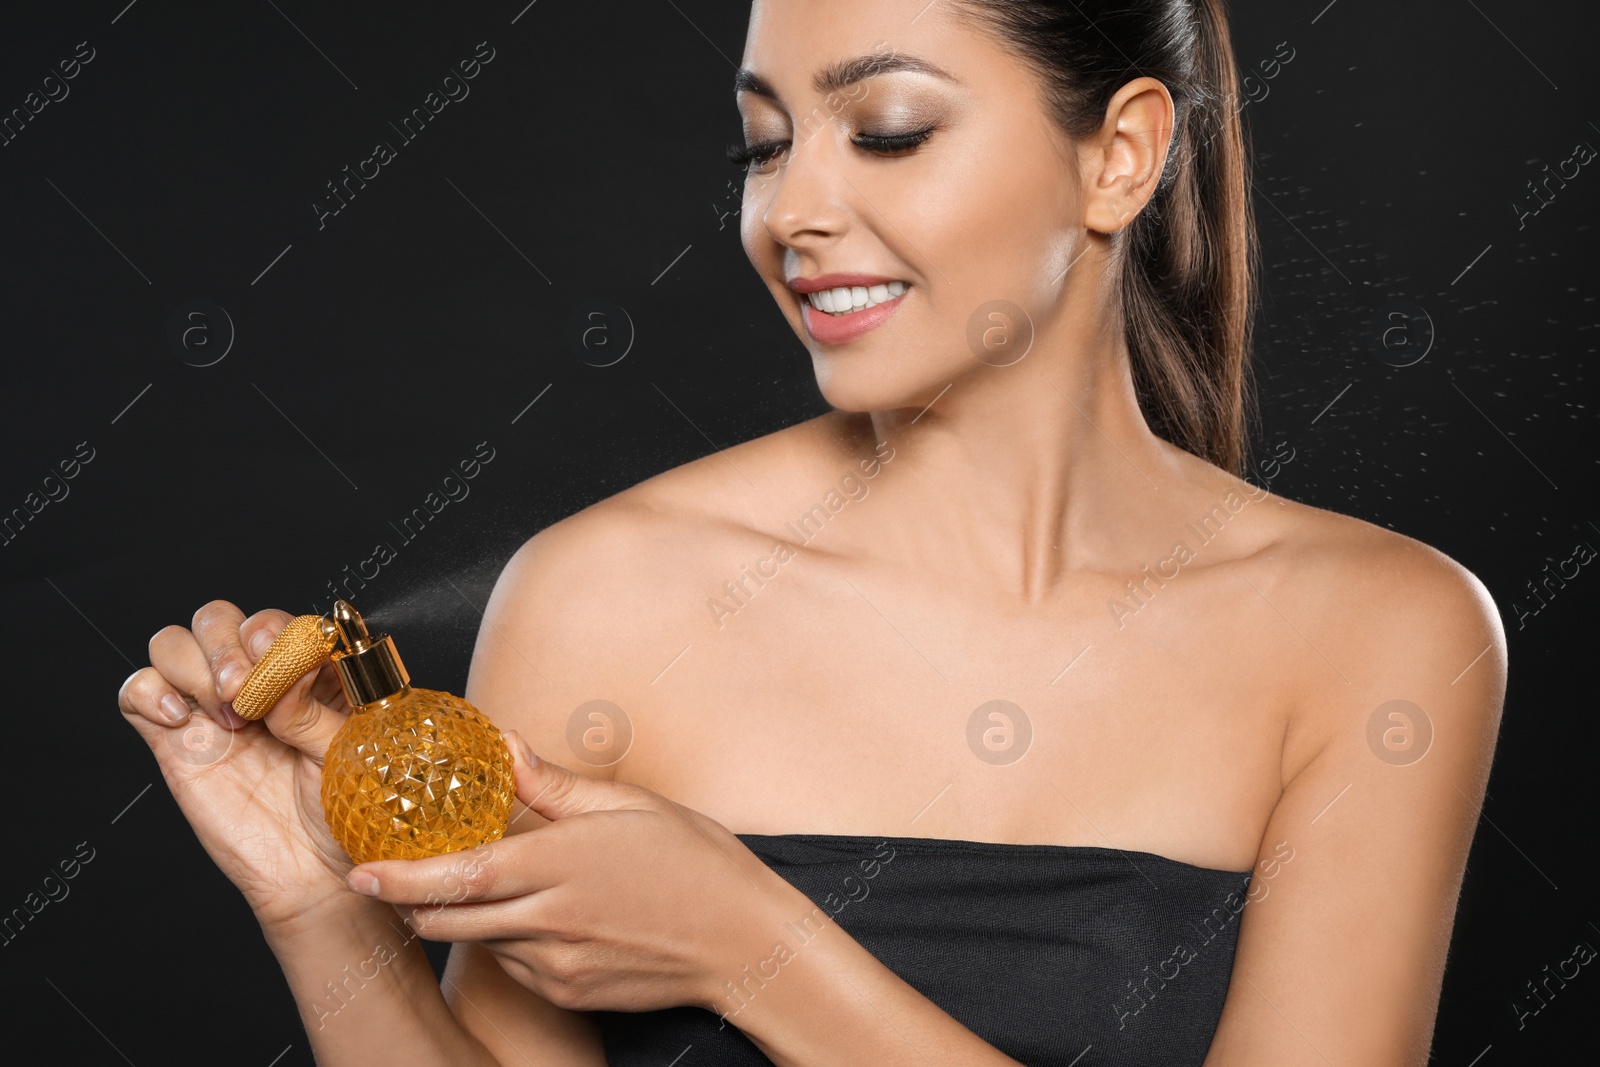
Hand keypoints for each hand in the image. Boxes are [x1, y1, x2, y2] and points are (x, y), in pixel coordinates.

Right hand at [119, 601, 358, 930]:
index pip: (275, 621)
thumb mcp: (347, 754)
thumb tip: (281, 672)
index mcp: (307, 671)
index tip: (278, 660)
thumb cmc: (346, 811)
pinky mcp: (175, 740)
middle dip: (226, 643)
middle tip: (243, 691)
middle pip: (218, 619)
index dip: (272, 631)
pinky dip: (149, 691)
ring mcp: (212, 708)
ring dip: (194, 665)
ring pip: (174, 643)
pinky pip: (137, 691)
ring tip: (227, 714)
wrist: (314, 873)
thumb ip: (315, 711)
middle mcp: (257, 681)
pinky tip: (180, 719)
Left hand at [345, 733, 797, 1013]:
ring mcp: (559, 965)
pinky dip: (504, 941)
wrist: (744, 942)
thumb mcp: (630, 805)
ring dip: (460, 918)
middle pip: (448, 921)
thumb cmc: (696, 862)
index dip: (401, 878)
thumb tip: (504, 746)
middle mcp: (553, 919)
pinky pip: (515, 967)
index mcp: (563, 862)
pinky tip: (532, 915)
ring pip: (479, 943)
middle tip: (386, 878)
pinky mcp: (569, 993)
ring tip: (467, 888)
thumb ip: (556, 784)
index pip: (461, 876)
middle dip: (407, 903)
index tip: (361, 870)